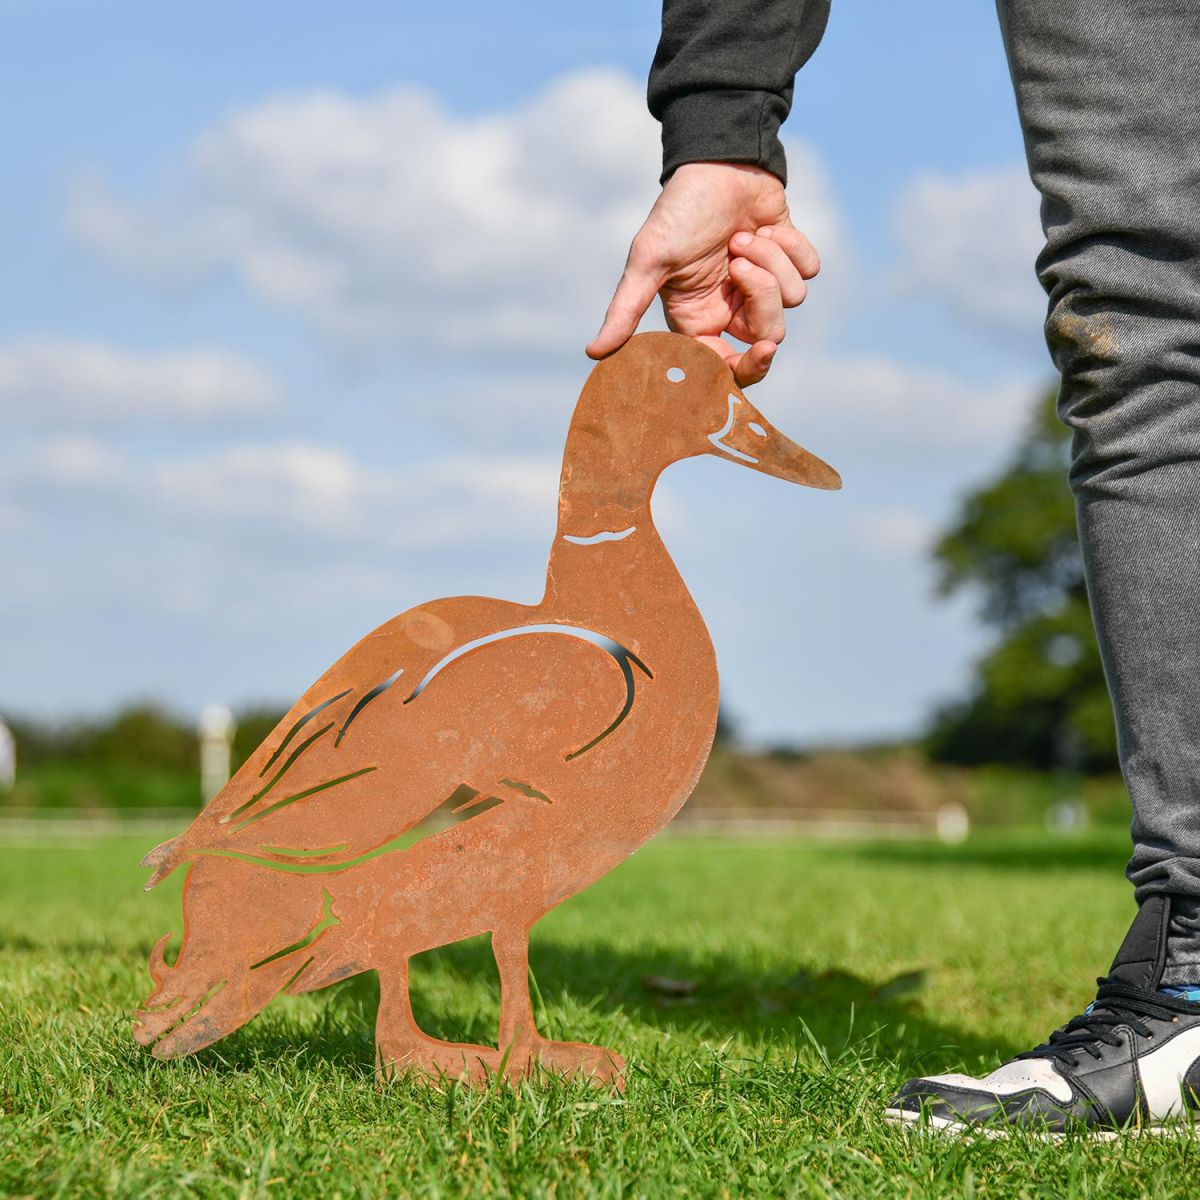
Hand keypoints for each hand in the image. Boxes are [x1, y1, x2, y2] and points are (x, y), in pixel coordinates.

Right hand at [587, 162, 818, 384]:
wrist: (718, 159)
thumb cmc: (678, 209)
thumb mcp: (648, 260)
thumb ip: (625, 311)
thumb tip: (594, 353)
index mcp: (698, 319)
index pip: (728, 366)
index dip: (749, 367)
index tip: (764, 350)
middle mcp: (731, 308)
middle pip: (768, 335)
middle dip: (761, 298)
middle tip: (741, 265)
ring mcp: (762, 283)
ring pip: (790, 299)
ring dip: (769, 258)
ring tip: (742, 234)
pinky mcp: (788, 258)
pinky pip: (807, 270)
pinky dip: (791, 244)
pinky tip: (767, 226)